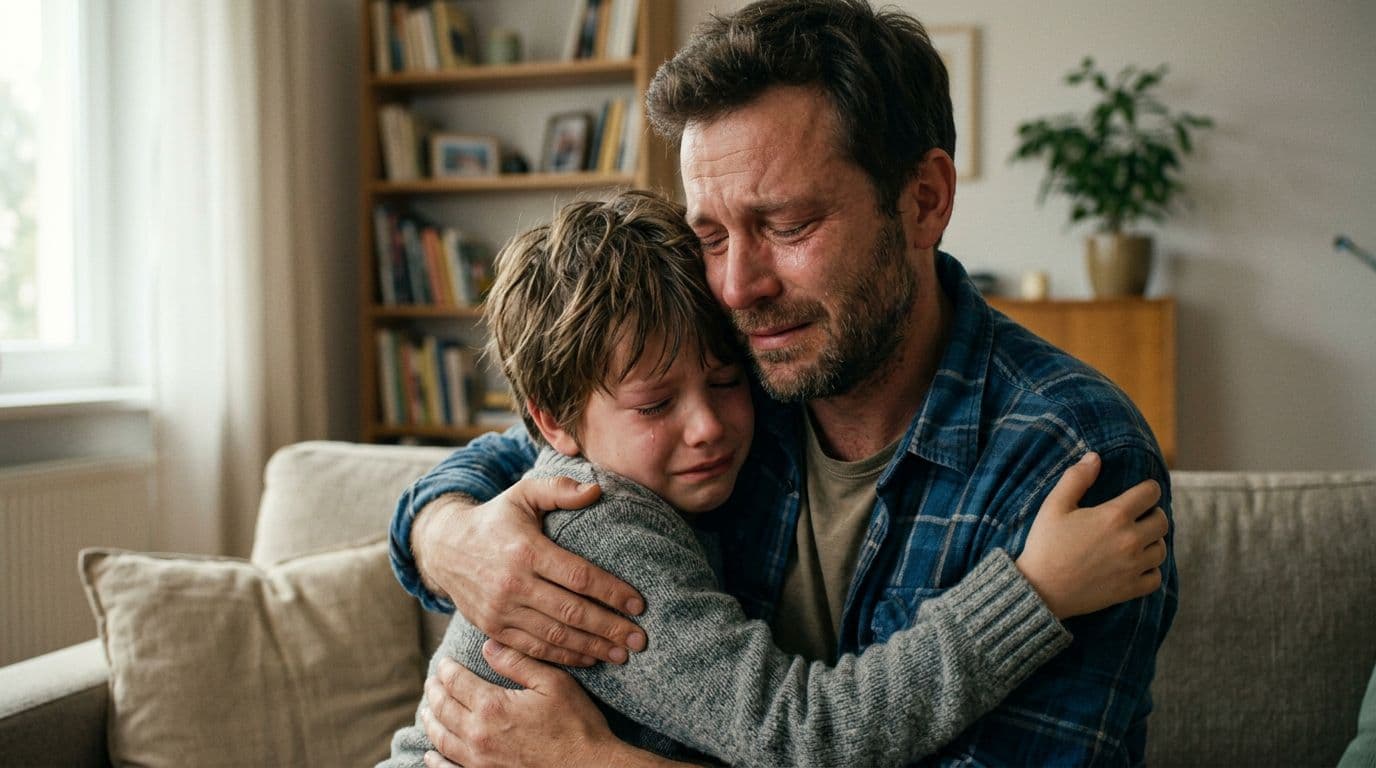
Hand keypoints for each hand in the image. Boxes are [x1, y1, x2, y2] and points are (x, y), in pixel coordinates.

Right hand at [411, 476, 647, 665]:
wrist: (444, 548)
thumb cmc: (495, 519)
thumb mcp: (523, 494)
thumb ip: (559, 489)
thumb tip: (596, 490)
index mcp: (526, 551)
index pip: (579, 577)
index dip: (612, 592)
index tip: (639, 604)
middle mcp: (513, 584)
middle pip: (571, 612)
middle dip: (610, 628)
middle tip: (640, 638)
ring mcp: (501, 611)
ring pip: (555, 637)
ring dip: (592, 648)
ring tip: (622, 654)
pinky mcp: (493, 629)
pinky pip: (534, 649)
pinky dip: (563, 658)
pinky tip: (588, 659)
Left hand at [421, 641, 618, 767]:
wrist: (588, 767)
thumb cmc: (576, 724)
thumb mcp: (553, 683)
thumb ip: (518, 662)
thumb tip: (488, 645)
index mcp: (492, 706)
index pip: (456, 682)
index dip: (447, 669)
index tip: (444, 661)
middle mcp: (478, 734)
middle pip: (444, 708)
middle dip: (435, 691)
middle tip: (432, 681)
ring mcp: (479, 760)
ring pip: (442, 738)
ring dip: (431, 720)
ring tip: (427, 708)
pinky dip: (436, 762)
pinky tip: (431, 754)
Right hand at [1015, 452, 1168, 618]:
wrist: (1039, 589)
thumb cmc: (1045, 545)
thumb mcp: (1054, 506)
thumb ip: (1076, 478)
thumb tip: (1094, 457)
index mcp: (1114, 516)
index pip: (1150, 494)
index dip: (1148, 489)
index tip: (1142, 491)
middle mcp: (1129, 540)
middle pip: (1161, 521)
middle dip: (1153, 514)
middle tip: (1139, 515)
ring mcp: (1132, 567)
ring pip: (1161, 549)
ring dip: (1152, 541)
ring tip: (1138, 539)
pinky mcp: (1129, 589)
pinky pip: (1155, 577)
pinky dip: (1151, 569)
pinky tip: (1136, 564)